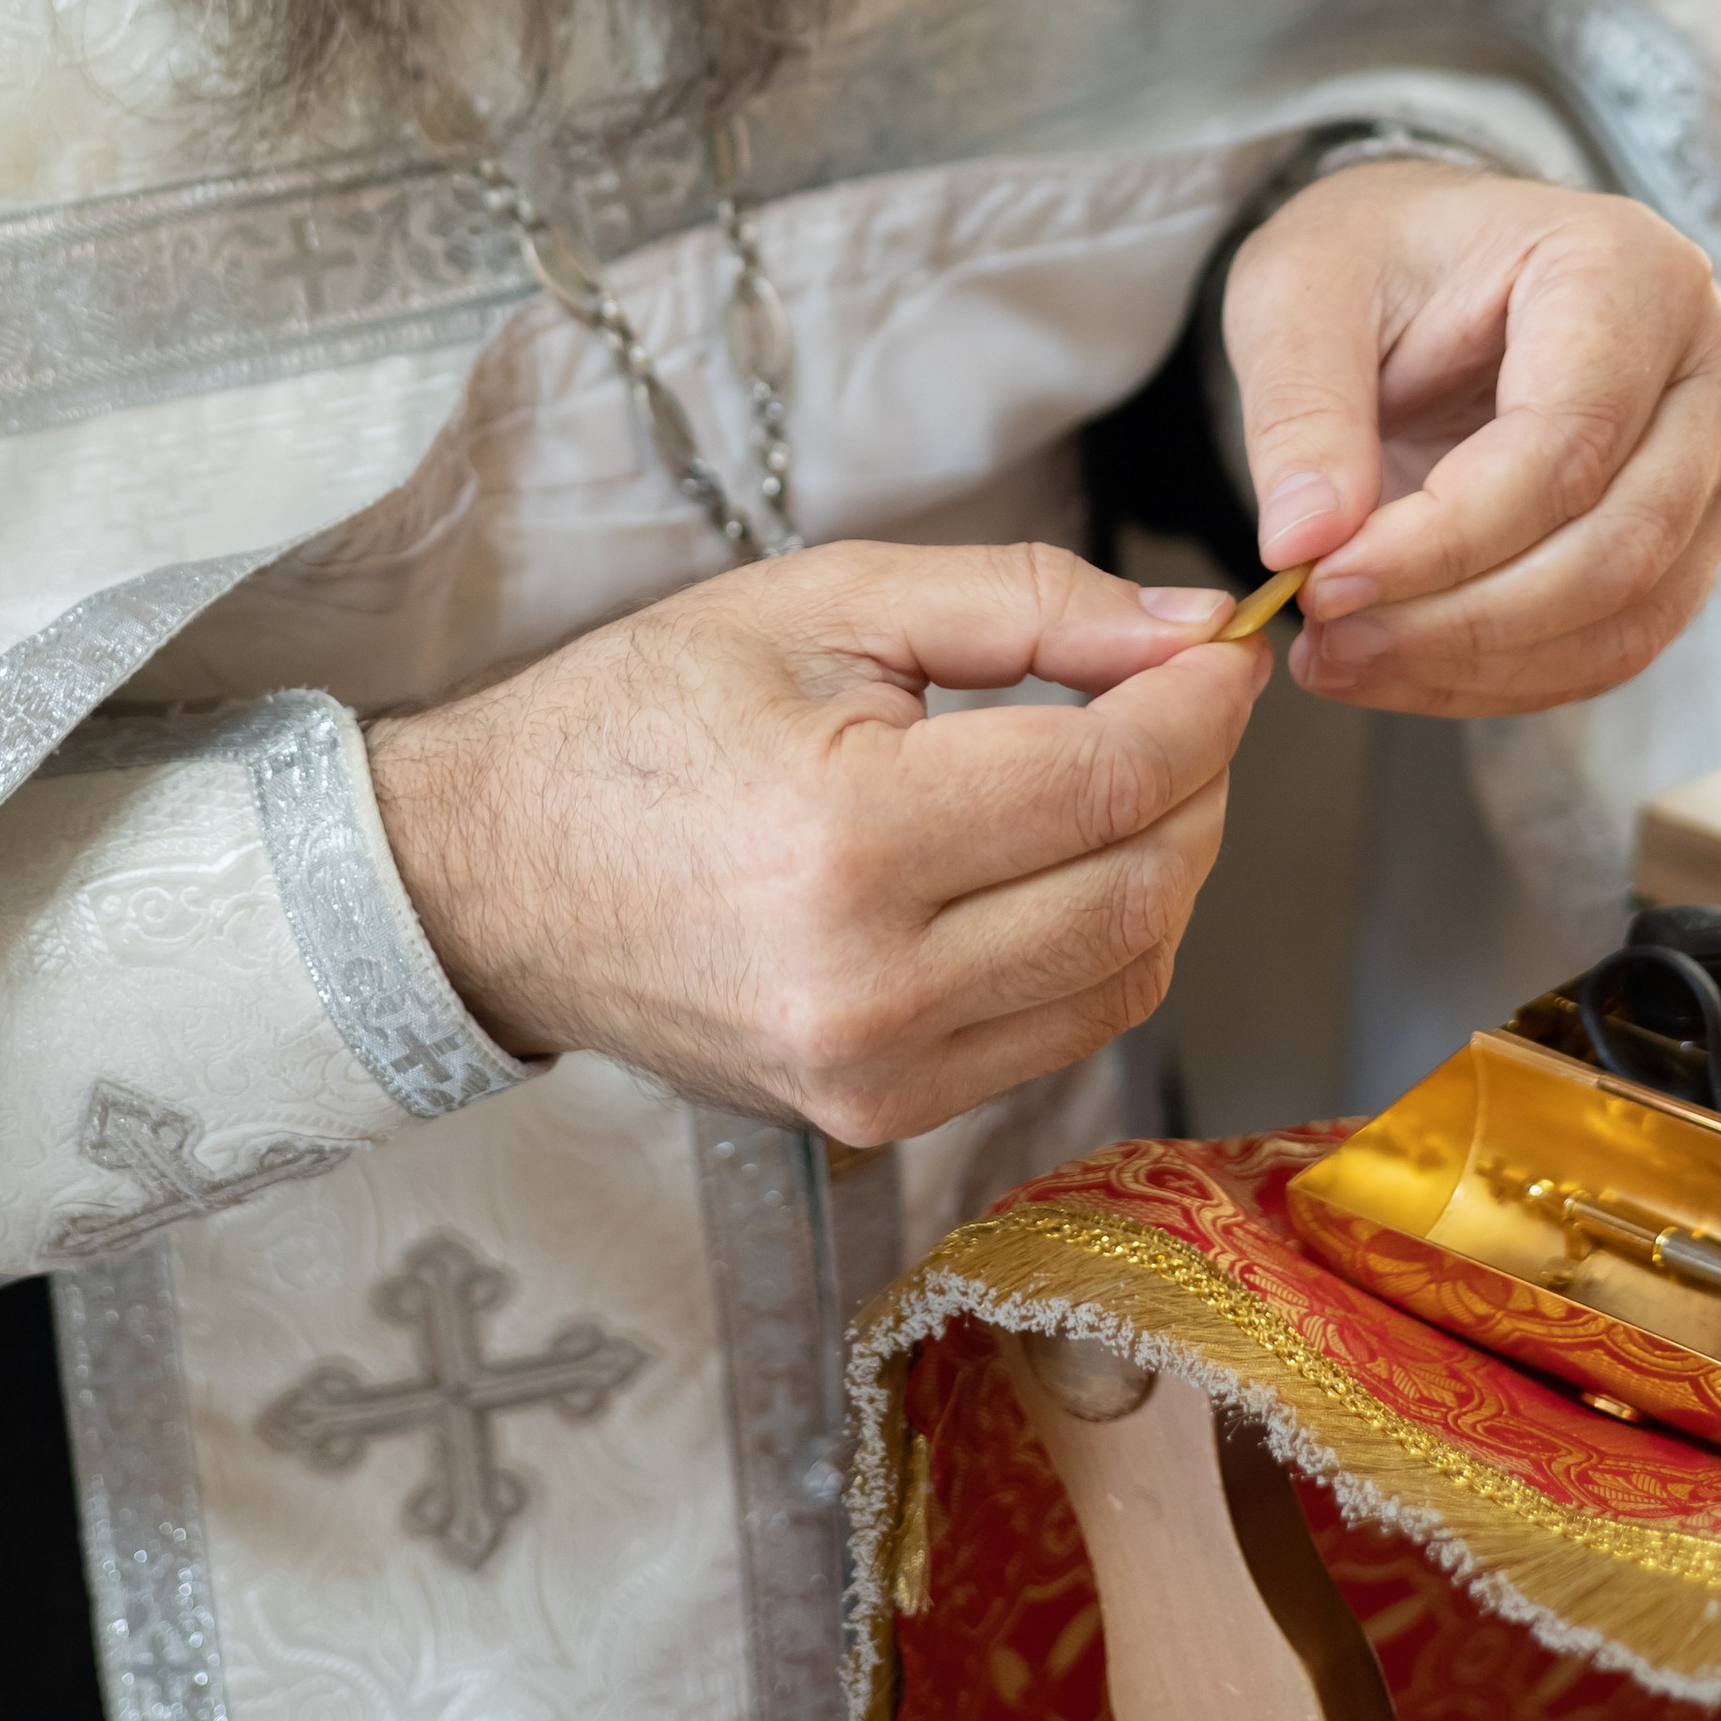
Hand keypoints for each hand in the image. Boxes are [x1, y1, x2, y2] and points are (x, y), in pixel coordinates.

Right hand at [366, 542, 1262, 1142]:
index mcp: (852, 840)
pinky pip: (1063, 1032)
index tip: (1226, 647)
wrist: (494, 874)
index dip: (1201, 705)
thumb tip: (1188, 631)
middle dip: (1199, 779)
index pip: (1112, 778)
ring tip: (1133, 770)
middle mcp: (873, 987)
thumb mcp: (827, 604)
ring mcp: (876, 1075)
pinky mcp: (876, 1117)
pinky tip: (1071, 860)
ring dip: (1168, 865)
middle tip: (1186, 697)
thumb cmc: (643, 719)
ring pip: (1127, 973)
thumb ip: (1025, 603)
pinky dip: (1105, 941)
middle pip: (1142, 886)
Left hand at [1223, 163, 1720, 714]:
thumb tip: (1303, 542)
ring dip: (1480, 664)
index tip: (1323, 581)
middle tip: (1328, 637)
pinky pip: (1619, 642)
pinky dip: (1505, 677)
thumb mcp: (1299, 294)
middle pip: (1617, 544)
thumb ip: (1301, 410)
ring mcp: (1719, 457)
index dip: (1443, 537)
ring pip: (1631, 614)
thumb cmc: (1377, 259)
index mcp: (1625, 267)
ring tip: (1345, 658)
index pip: (1564, 443)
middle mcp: (1708, 363)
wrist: (1422, 267)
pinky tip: (1400, 667)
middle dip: (1461, 619)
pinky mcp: (1694, 535)